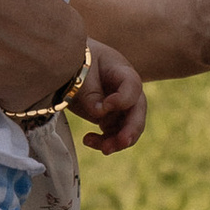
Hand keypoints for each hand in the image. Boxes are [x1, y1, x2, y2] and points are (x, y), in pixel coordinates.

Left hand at [77, 39, 146, 153]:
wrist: (72, 65)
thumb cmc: (79, 63)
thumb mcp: (81, 73)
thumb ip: (91, 94)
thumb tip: (99, 114)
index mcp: (123, 72)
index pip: (132, 86)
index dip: (122, 100)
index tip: (105, 106)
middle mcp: (127, 92)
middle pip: (137, 112)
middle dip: (131, 130)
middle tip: (122, 142)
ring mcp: (121, 107)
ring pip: (127, 130)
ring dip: (115, 142)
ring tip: (99, 146)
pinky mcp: (112, 119)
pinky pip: (114, 135)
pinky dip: (103, 142)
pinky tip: (87, 140)